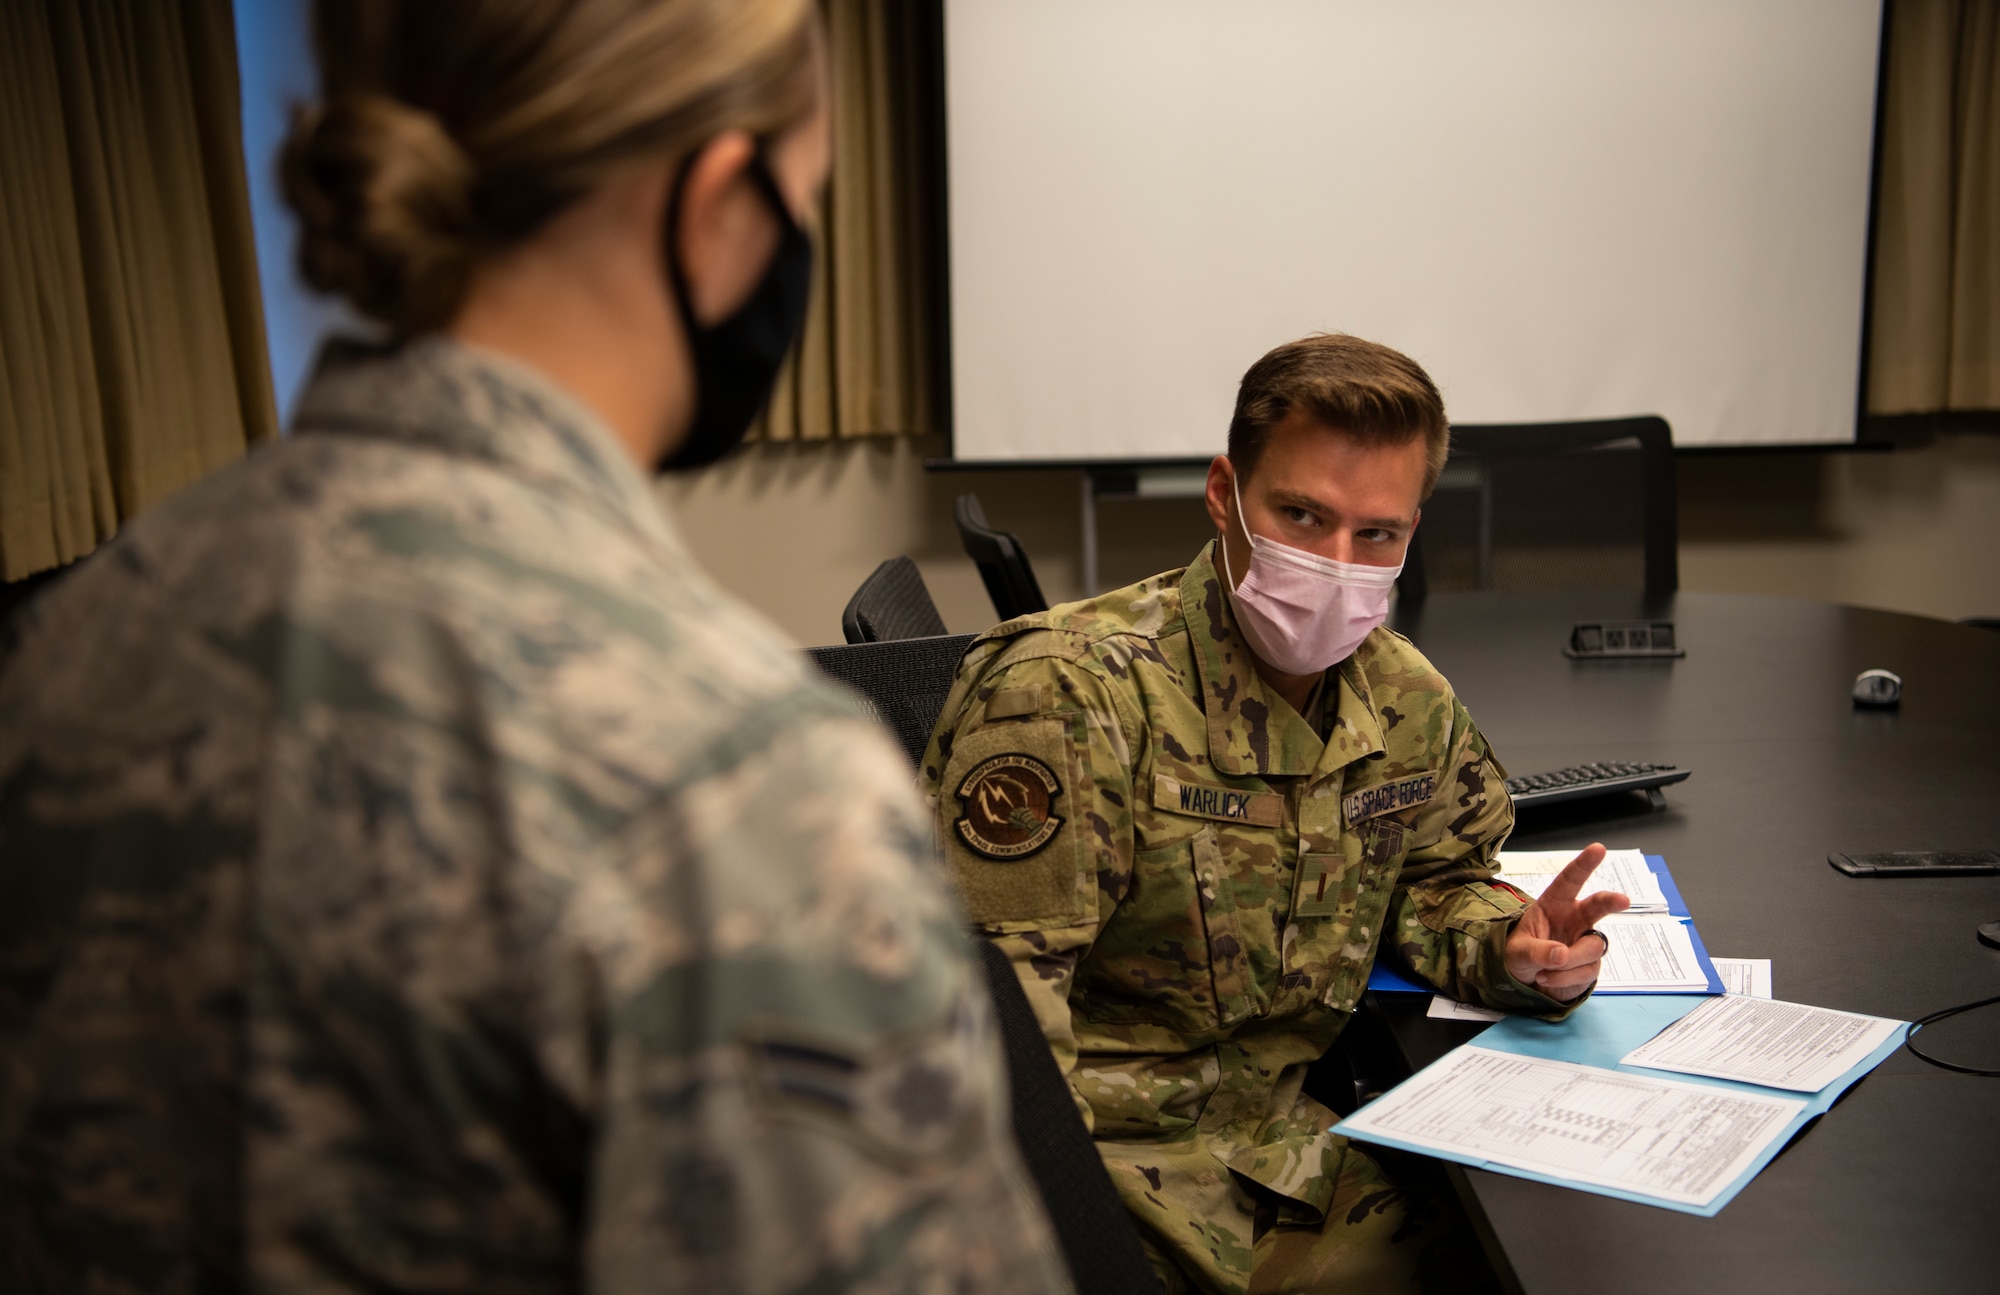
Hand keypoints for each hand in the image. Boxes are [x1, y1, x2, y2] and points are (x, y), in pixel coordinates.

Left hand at [1503, 842, 1629, 1001]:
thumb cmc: (1520, 954)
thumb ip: (1537, 951)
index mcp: (1554, 904)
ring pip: (1591, 948)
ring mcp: (1585, 941)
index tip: (1598, 849)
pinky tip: (1546, 978)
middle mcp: (1575, 919)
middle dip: (1610, 901)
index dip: (1584, 864)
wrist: (1525, 981)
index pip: (1570, 881)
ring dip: (1568, 962)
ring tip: (1543, 969)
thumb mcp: (1517, 952)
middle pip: (1598, 906)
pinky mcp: (1591, 964)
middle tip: (1622, 900)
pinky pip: (1586, 971)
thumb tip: (1562, 954)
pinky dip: (1564, 978)